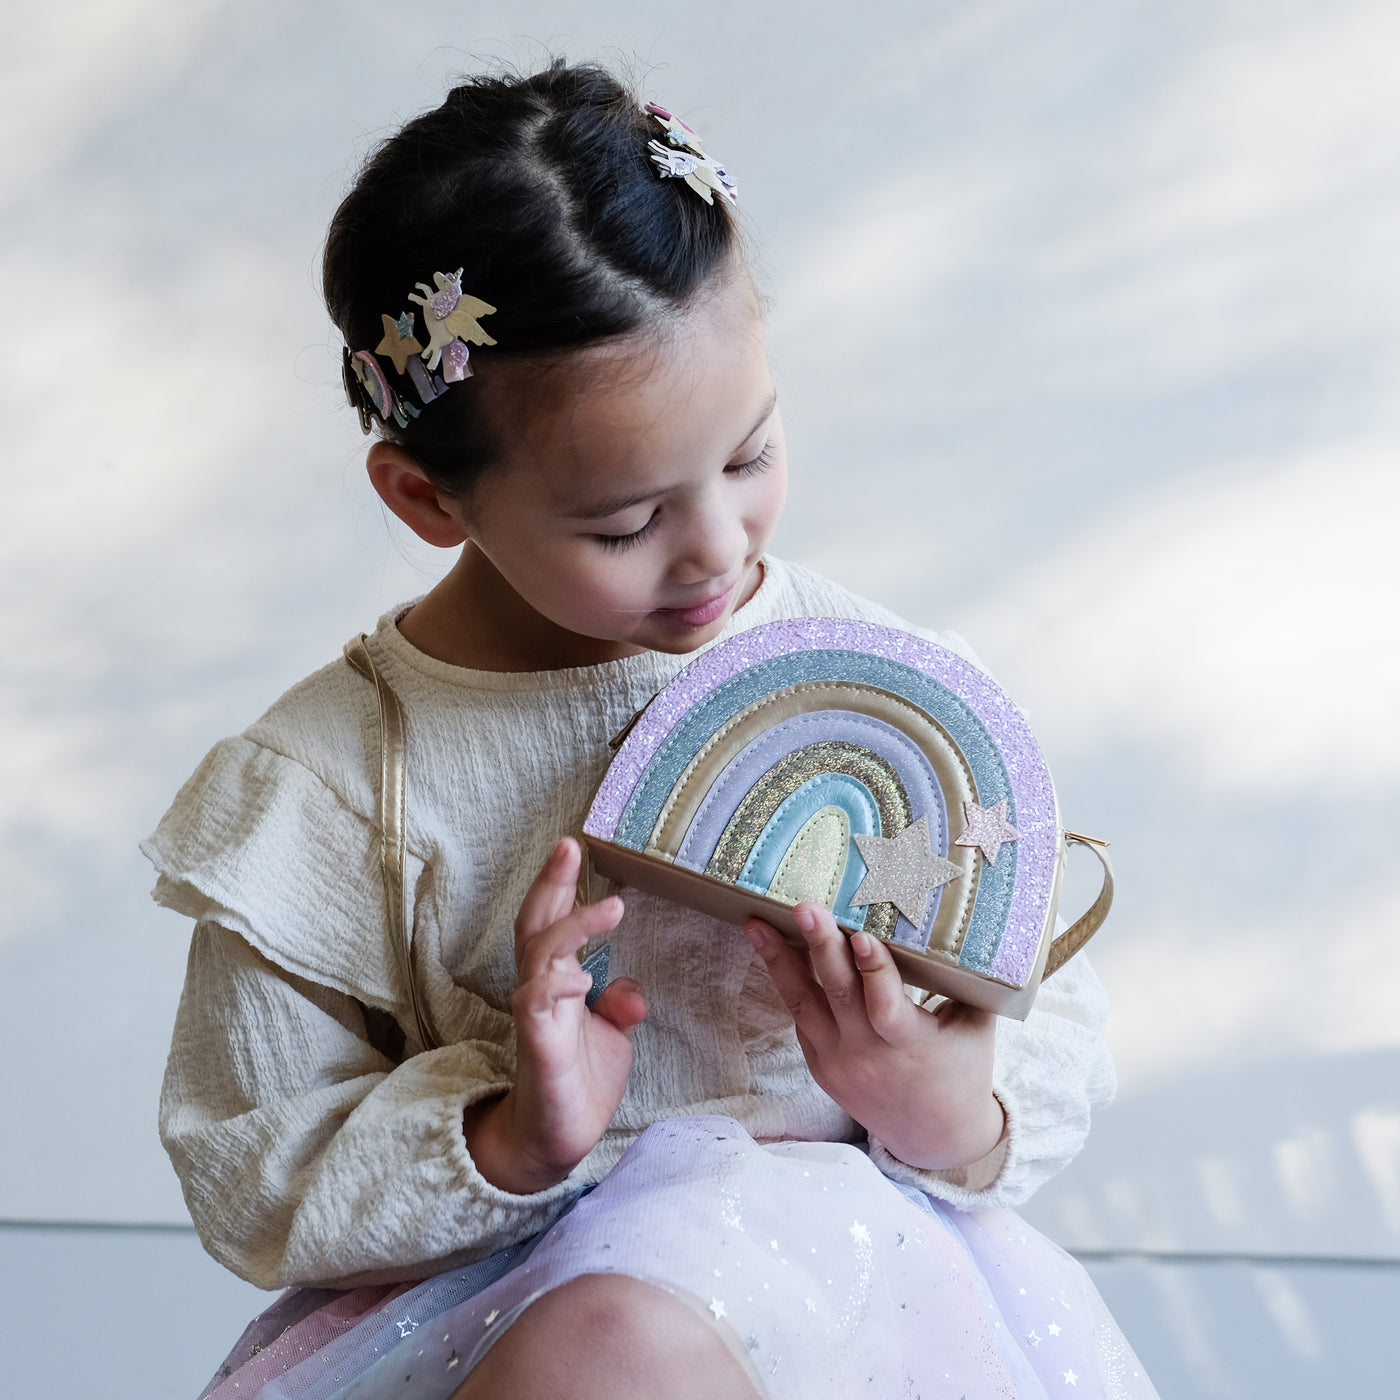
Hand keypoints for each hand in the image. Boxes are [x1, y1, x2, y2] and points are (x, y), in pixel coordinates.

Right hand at [463, 838, 647, 1193]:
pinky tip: (580, 980)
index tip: (572, 847)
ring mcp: (537, 1017)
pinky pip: (536, 1006)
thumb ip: (621, 1004)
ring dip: (572, 928)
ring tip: (611, 909)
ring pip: (539, 957)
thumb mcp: (613, 1035)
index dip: (559, 884)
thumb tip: (631, 988)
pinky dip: (556, 987)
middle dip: (551, 884)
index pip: (553, 921)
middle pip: (536, 925)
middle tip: (568, 847)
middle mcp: (542, 990)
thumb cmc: (580, 1079)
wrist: (557, 1137)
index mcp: (559, 981)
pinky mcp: (538, 1046)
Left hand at [743, 903, 1003, 1170]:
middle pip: (838, 994)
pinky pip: (801, 1015)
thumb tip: (966, 923)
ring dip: (779, 960)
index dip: (874, 970)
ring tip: (756, 924)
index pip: (886, 1006)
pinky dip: (788, 980)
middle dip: (820, 946)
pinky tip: (773, 945)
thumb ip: (969, 982)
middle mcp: (867, 1055)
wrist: (933, 1137)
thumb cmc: (963, 1070)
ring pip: (803, 1003)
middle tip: (805, 908)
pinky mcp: (818, 1063)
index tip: (862, 934)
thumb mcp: (976, 1029)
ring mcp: (836, 1061)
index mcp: (911, 1046)